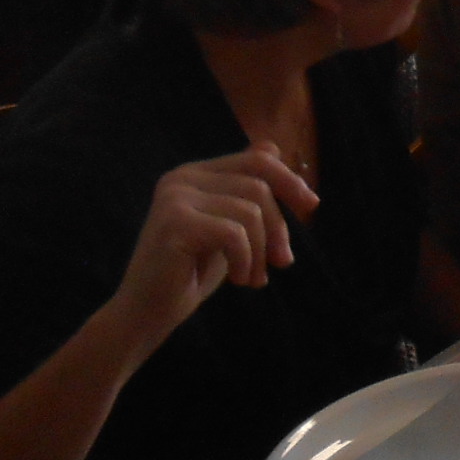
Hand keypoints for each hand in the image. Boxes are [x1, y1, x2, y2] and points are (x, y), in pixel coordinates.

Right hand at [106, 145, 319, 359]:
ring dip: (261, 251)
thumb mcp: (230, 227)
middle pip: (258, 185)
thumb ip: (246, 191)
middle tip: (282, 263)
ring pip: (250, 210)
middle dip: (279, 227)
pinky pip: (234, 233)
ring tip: (253, 278)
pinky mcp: (174, 222)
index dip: (290, 180)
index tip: (311, 206)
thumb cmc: (192, 273)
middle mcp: (181, 177)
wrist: (148, 313)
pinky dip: (245, 260)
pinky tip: (237, 280)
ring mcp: (174, 197)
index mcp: (196, 173)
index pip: (258, 159)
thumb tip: (274, 146)